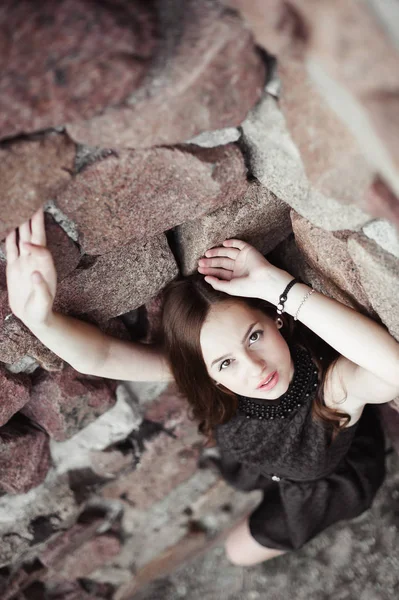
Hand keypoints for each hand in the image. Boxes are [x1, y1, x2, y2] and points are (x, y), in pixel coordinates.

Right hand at [5, 208, 56, 327]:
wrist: (33, 316)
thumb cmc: (42, 311)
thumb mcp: (43, 303)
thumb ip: (41, 288)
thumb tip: (35, 273)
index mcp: (46, 266)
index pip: (41, 249)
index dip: (35, 245)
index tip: (26, 245)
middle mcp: (35, 260)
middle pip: (34, 235)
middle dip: (33, 219)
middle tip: (33, 200)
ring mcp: (24, 261)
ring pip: (22, 237)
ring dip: (21, 223)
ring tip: (20, 206)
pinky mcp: (14, 267)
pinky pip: (11, 248)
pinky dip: (9, 236)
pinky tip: (9, 226)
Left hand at [197, 239, 287, 300]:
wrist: (264, 280)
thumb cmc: (248, 287)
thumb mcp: (229, 288)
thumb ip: (217, 283)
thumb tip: (205, 278)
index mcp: (235, 277)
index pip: (220, 272)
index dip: (210, 270)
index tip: (200, 269)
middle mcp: (239, 267)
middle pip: (222, 262)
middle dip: (211, 262)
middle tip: (200, 261)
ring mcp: (243, 258)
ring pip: (227, 253)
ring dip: (217, 252)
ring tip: (207, 254)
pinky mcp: (248, 250)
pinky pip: (239, 244)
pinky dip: (232, 242)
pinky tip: (223, 244)